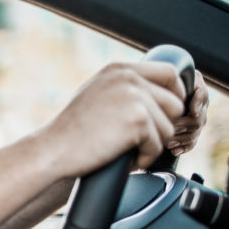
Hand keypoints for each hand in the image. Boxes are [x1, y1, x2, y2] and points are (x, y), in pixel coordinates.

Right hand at [41, 60, 184, 177]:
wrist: (53, 150)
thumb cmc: (71, 132)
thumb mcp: (97, 95)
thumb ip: (123, 88)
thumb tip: (157, 95)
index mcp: (119, 69)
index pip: (169, 72)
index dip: (174, 95)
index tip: (166, 114)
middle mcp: (128, 77)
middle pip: (175, 102)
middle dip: (164, 125)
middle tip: (143, 140)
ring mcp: (134, 96)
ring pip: (169, 127)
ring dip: (153, 144)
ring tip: (127, 150)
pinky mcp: (138, 119)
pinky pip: (158, 144)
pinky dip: (144, 158)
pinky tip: (124, 159)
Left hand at [165, 70, 208, 155]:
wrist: (164, 88)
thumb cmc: (168, 80)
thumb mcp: (175, 75)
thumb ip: (183, 82)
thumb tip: (190, 106)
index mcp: (199, 93)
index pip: (202, 100)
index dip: (196, 107)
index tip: (190, 111)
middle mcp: (201, 108)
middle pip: (196, 122)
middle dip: (182, 127)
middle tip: (169, 129)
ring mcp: (197, 122)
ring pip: (193, 134)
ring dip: (181, 139)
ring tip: (167, 143)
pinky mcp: (191, 132)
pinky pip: (191, 143)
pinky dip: (183, 148)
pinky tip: (174, 151)